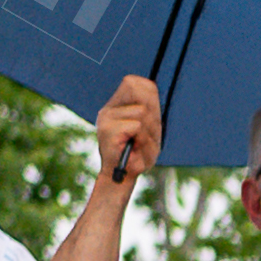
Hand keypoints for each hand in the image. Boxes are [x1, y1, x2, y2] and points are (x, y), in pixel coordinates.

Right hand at [93, 75, 163, 196]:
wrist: (121, 178)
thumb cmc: (138, 155)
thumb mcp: (150, 131)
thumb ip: (150, 111)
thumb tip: (150, 87)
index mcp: (116, 107)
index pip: (132, 81)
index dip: (148, 91)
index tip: (152, 111)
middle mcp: (109, 110)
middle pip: (140, 91)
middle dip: (153, 112)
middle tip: (148, 132)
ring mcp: (106, 118)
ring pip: (142, 111)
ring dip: (150, 129)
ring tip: (142, 143)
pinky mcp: (108, 129)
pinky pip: (137, 125)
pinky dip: (144, 138)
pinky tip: (136, 147)